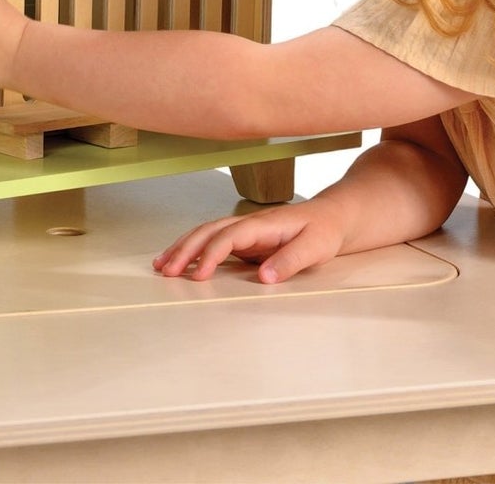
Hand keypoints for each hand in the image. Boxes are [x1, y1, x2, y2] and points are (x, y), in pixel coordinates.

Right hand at [153, 199, 346, 283]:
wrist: (332, 218)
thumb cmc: (324, 230)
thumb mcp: (315, 247)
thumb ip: (290, 261)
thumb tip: (264, 277)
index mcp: (262, 224)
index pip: (228, 237)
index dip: (211, 254)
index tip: (200, 275)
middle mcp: (248, 224)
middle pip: (208, 232)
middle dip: (185, 250)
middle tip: (168, 271)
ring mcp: (244, 231)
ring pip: (205, 234)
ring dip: (183, 248)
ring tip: (162, 265)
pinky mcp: (244, 240)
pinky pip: (212, 242)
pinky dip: (193, 250)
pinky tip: (181, 261)